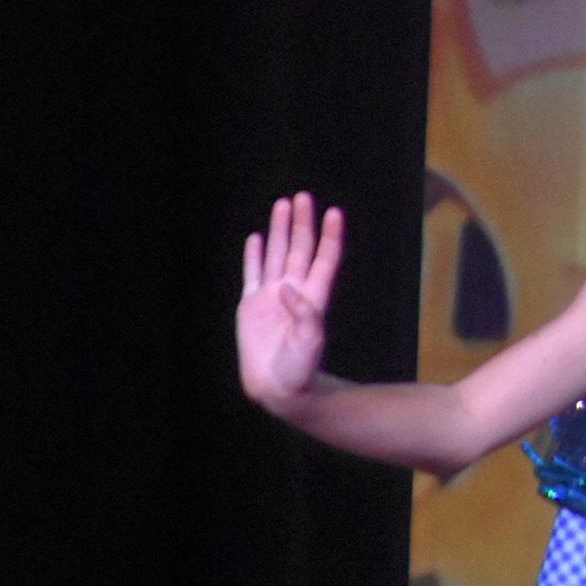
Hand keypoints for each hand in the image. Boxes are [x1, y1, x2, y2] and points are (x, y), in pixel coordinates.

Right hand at [238, 191, 344, 411]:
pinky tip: (256, 237)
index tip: (334, 212)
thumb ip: (304, 316)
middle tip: (302, 197)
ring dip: (280, 230)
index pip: (324, 259)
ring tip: (282, 204)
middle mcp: (294, 291)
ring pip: (277, 254)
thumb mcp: (309, 344)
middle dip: (302, 223)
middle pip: (300, 249)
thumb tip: (287, 288)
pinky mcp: (251, 306)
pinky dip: (254, 256)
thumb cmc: (300, 370)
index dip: (329, 236)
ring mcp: (272, 297)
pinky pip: (252, 274)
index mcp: (313, 298)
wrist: (279, 389)